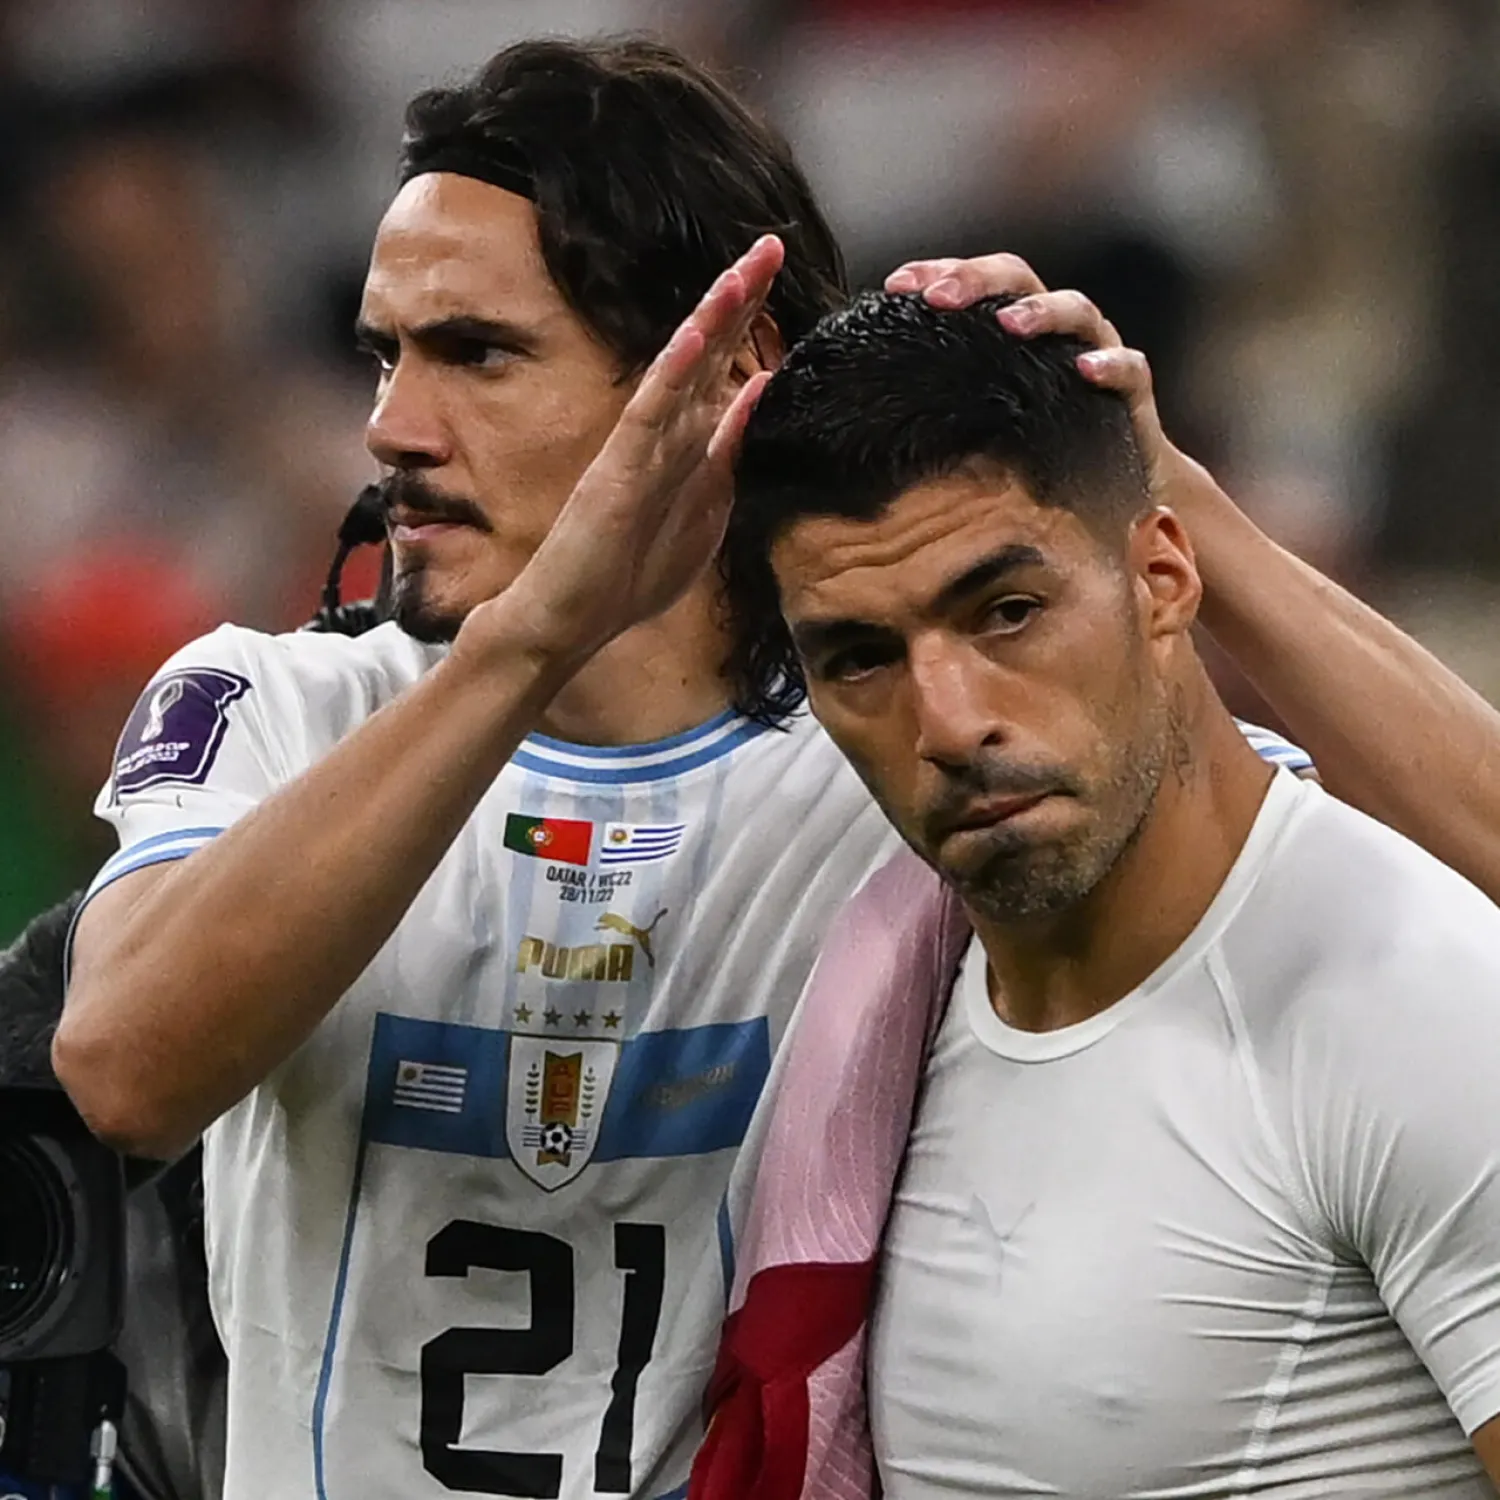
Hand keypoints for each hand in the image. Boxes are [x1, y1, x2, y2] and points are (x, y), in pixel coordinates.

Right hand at [468, 234, 784, 665]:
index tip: (777, 273)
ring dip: (712, 321)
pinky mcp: (616, 476)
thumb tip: (757, 395)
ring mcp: (637, 453)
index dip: (749, 322)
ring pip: (681, 373)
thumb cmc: (625, 576)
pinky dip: (671, 378)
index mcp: (683, 447)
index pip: (722, 369)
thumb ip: (725, 454)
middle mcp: (661, 438)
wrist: (565, 620)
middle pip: (706, 355)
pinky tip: (694, 339)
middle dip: (739, 300)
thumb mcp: (699, 514)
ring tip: (743, 270)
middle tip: (770, 244)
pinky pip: (647, 418)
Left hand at [884, 254, 1216, 516]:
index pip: (972, 284)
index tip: (893, 286)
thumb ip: (935, 403)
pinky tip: (1085, 369)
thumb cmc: (1031, 456)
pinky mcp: (1132, 394)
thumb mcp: (975, 426)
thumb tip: (856, 406)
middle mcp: (1055, 331)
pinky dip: (1110, 364)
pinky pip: (1130, 369)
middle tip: (940, 297)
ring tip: (1010, 322)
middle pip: (1019, 281)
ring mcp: (1098, 353)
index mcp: (1012, 330)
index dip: (936, 274)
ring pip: (1077, 310)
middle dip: (979, 281)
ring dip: (1041, 312)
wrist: (1110, 499)